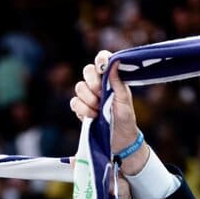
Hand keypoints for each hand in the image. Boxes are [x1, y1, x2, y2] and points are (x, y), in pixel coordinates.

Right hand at [71, 50, 149, 175]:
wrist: (120, 139)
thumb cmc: (125, 117)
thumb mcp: (124, 99)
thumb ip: (118, 81)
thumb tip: (115, 61)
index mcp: (110, 77)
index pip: (102, 59)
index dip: (100, 59)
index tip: (102, 67)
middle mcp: (97, 83)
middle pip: (87, 71)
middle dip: (93, 83)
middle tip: (101, 94)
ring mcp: (87, 96)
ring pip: (79, 87)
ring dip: (89, 99)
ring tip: (99, 109)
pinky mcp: (80, 108)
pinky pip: (74, 102)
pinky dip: (83, 109)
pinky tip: (93, 116)